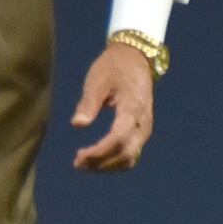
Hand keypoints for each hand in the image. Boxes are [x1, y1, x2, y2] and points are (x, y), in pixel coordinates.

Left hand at [69, 43, 155, 170]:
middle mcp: (143, 123)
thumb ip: (88, 103)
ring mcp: (145, 128)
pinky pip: (131, 153)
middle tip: (77, 163)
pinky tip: (96, 159)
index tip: (78, 156)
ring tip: (83, 163)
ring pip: (130, 157)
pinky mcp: (142, 131)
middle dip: (101, 163)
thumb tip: (77, 125)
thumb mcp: (97, 80)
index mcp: (132, 108)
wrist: (135, 58)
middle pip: (125, 154)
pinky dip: (114, 161)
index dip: (98, 152)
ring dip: (107, 165)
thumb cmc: (113, 67)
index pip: (117, 139)